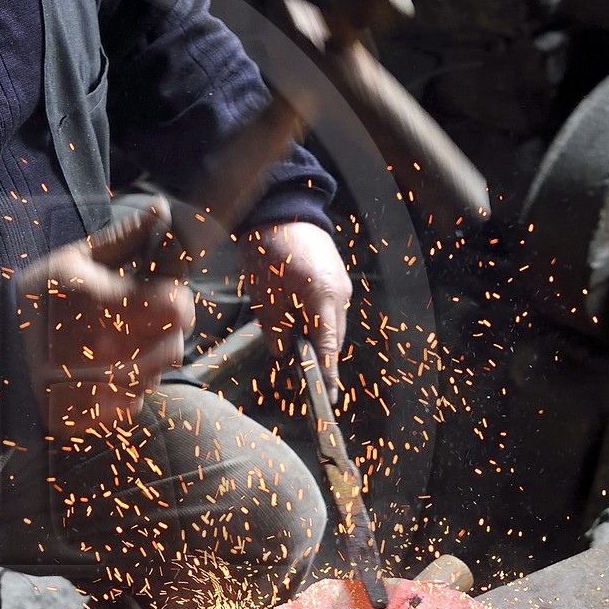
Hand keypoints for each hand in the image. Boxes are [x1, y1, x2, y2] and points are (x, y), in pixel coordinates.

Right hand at [17, 202, 195, 440]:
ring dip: (146, 359)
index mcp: (103, 303)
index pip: (177, 308)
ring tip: (115, 344)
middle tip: (140, 319)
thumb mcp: (72, 260)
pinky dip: (125, 388)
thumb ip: (124, 237)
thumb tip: (160, 209)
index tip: (163, 294)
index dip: (176, 299)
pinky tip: (101, 371)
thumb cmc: (33, 300)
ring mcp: (99, 387)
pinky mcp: (90, 415)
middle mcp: (107, 349)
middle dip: (165, 331)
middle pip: (173, 345)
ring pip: (155, 375)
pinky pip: (132, 403)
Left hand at [240, 220, 352, 393]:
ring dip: (318, 339)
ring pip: (333, 325)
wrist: (281, 212)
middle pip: (334, 338)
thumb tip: (282, 356)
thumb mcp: (265, 296)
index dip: (328, 373)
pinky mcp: (337, 279)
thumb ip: (275, 330)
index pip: (329, 346)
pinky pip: (331, 310)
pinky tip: (300, 326)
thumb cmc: (270, 252)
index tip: (328, 395)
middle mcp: (340, 293)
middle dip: (321, 358)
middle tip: (305, 379)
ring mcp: (342, 285)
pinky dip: (318, 322)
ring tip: (298, 352)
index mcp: (323, 298)